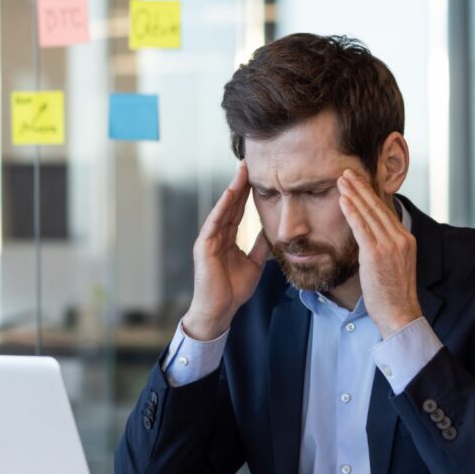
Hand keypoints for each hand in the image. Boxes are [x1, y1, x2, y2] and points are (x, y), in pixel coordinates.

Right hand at [183, 163, 270, 339]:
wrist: (220, 310)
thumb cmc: (233, 290)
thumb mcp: (254, 263)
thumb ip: (259, 246)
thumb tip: (270, 231)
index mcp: (227, 239)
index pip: (238, 211)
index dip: (247, 193)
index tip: (257, 176)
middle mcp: (217, 235)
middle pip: (230, 205)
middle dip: (240, 184)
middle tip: (249, 163)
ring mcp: (209, 239)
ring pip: (222, 209)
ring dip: (232, 190)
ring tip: (242, 171)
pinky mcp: (204, 246)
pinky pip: (215, 222)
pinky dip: (222, 207)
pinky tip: (231, 193)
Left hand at [337, 169, 421, 338]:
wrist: (400, 314)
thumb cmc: (392, 296)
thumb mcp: (394, 267)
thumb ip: (385, 250)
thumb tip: (369, 241)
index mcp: (406, 240)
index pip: (385, 212)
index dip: (371, 195)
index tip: (359, 183)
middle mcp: (400, 239)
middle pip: (378, 207)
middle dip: (361, 188)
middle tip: (347, 173)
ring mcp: (390, 245)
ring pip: (369, 213)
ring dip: (354, 194)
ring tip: (341, 180)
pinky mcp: (377, 254)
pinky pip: (362, 228)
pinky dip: (352, 212)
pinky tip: (343, 200)